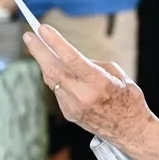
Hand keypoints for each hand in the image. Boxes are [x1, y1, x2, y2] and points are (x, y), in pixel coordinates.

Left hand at [23, 24, 154, 148]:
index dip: (55, 42)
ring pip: (52, 80)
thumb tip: (69, 57)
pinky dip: (57, 78)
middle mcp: (83, 95)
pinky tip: (59, 71)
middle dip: (38, 51)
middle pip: (53, 69)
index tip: (43, 28)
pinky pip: (58, 90)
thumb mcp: (116, 74)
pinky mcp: (69, 113)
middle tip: (28, 35)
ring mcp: (73, 107)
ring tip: (38, 47)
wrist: (130, 130)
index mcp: (99, 82)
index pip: (71, 58)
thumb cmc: (128, 99)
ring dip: (46, 63)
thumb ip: (91, 64)